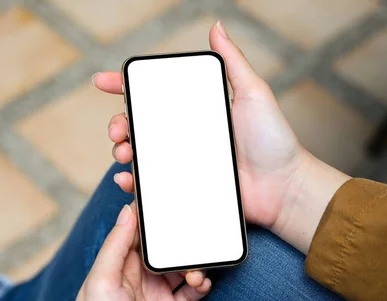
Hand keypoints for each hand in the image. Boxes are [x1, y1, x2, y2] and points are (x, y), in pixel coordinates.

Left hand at [74, 203, 211, 300]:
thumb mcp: (101, 284)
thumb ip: (115, 246)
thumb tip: (127, 210)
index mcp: (114, 267)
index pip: (134, 233)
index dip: (149, 217)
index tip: (167, 198)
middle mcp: (135, 279)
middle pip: (162, 250)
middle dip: (179, 240)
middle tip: (194, 231)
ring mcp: (155, 297)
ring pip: (180, 269)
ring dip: (192, 264)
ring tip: (196, 271)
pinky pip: (191, 294)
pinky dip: (201, 286)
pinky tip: (202, 284)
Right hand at [93, 21, 349, 253]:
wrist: (284, 188)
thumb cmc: (273, 140)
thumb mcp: (253, 94)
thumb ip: (233, 62)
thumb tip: (217, 26)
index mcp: (195, 110)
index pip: (154, 94)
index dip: (124, 86)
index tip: (102, 82)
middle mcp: (185, 135)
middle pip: (138, 125)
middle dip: (118, 123)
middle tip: (118, 130)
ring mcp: (183, 162)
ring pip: (139, 153)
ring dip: (122, 150)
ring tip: (124, 152)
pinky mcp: (184, 187)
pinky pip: (151, 185)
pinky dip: (133, 182)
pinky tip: (128, 179)